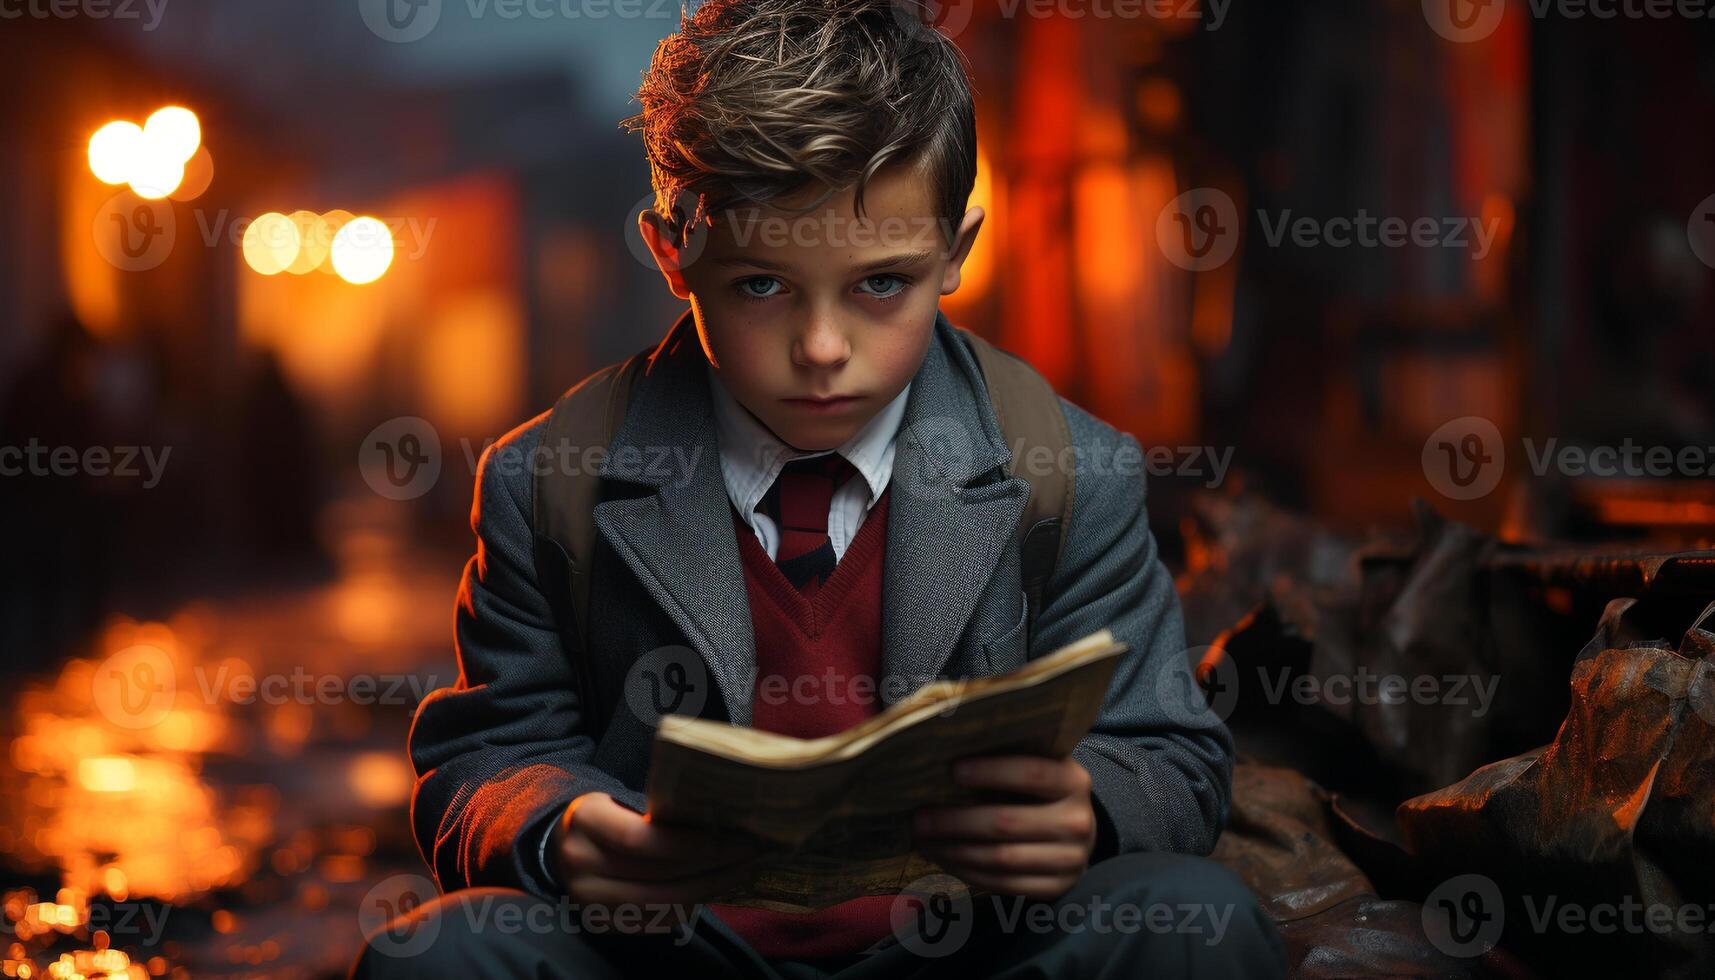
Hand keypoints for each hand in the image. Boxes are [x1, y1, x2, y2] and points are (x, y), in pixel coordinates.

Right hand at [550, 792, 766, 910]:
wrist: (560, 843)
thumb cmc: (607, 813)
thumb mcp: (621, 798)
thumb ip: (658, 810)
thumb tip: (723, 819)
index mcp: (587, 820)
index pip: (644, 840)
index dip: (694, 844)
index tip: (737, 840)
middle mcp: (581, 863)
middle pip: (658, 876)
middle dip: (713, 869)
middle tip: (751, 857)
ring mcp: (586, 899)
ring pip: (659, 904)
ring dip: (707, 891)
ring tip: (739, 874)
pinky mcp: (598, 922)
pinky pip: (653, 922)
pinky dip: (687, 909)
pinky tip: (712, 890)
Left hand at [912, 755, 1097, 900]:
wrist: (1077, 832)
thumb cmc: (1041, 791)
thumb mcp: (1037, 766)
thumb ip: (1005, 759)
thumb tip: (945, 754)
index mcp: (1074, 781)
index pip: (1031, 774)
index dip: (990, 772)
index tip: (951, 770)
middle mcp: (1078, 822)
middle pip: (1006, 823)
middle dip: (956, 821)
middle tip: (920, 818)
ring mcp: (1070, 860)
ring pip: (1000, 859)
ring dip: (954, 851)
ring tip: (925, 841)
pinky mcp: (1056, 888)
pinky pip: (1003, 884)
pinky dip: (968, 872)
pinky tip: (945, 860)